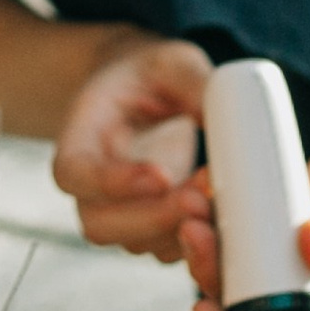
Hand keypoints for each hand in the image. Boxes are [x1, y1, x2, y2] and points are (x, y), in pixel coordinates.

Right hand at [54, 34, 213, 260]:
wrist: (146, 93)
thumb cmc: (152, 74)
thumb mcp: (171, 61)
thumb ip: (195, 82)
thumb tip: (235, 118)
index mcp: (79, 138)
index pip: (74, 173)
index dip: (111, 183)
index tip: (161, 174)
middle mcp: (91, 186)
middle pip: (101, 224)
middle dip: (153, 218)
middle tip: (199, 198)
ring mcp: (120, 213)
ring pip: (138, 244)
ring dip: (181, 230)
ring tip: (217, 194)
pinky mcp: (154, 227)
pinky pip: (171, 248)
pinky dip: (199, 240)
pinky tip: (225, 211)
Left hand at [185, 101, 309, 310]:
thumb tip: (307, 249)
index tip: (202, 306)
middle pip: (243, 297)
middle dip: (208, 270)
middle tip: (193, 225)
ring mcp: (295, 249)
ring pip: (235, 258)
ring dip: (205, 237)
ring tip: (191, 197)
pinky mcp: (286, 212)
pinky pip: (242, 220)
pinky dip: (218, 207)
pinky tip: (201, 183)